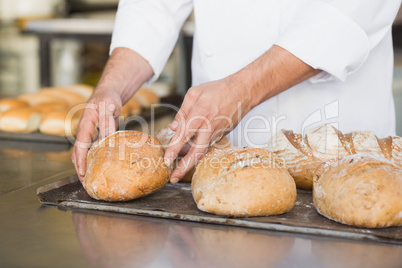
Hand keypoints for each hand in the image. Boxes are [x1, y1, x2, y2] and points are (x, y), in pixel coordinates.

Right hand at [72, 89, 121, 182]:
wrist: (108, 95)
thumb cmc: (107, 99)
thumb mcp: (108, 107)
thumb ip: (107, 122)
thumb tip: (107, 139)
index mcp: (85, 126)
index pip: (79, 146)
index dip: (80, 161)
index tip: (82, 173)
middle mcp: (85, 133)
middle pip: (78, 154)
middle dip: (80, 169)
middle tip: (87, 184)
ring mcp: (90, 136)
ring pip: (86, 154)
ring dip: (87, 166)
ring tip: (93, 181)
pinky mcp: (97, 137)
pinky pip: (95, 151)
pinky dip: (96, 160)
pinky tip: (102, 169)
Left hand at [164, 45, 320, 182]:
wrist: (242, 92)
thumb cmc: (217, 90)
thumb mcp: (194, 93)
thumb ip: (182, 111)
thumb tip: (173, 128)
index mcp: (200, 114)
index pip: (184, 136)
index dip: (174, 149)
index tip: (166, 160)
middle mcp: (209, 127)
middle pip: (196, 152)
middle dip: (184, 168)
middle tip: (173, 178)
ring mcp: (217, 133)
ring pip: (202, 152)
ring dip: (189, 162)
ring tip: (177, 170)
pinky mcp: (221, 135)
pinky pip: (206, 146)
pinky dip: (196, 152)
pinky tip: (186, 153)